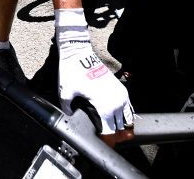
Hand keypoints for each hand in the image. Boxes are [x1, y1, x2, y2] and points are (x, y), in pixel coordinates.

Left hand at [56, 9, 133, 134]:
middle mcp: (117, 102)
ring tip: (108, 125)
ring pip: (127, 118)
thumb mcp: (65, 93)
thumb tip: (70, 118)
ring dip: (119, 123)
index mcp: (105, 107)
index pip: (110, 132)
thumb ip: (68, 110)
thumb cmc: (72, 72)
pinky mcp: (121, 88)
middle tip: (101, 134)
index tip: (98, 140)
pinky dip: (123, 113)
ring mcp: (121, 95)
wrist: (79, 53)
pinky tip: (114, 115)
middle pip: (120, 127)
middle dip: (112, 133)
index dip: (105, 139)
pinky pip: (128, 107)